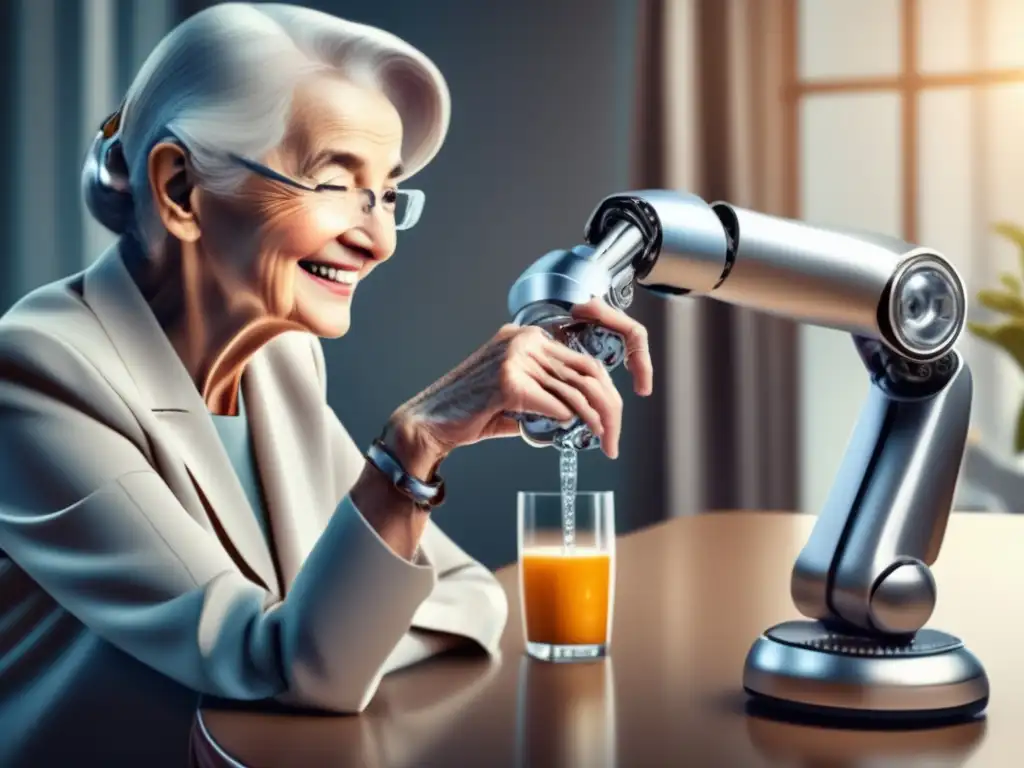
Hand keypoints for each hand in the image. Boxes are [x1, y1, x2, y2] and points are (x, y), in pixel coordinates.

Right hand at [386, 299, 653, 466]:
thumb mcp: (514, 394)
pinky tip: (571, 430)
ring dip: (595, 419)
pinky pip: (554, 404)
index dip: (604, 389)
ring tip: (604, 439)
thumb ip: (544, 392)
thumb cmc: (467, 413)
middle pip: (585, 372)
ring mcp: (515, 358)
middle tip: (614, 434)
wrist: (429, 425)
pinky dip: (567, 419)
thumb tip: (578, 411)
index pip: (581, 359)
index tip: (613, 413)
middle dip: (608, 406)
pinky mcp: (508, 381)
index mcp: (524, 337)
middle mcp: (522, 340)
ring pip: (573, 391)